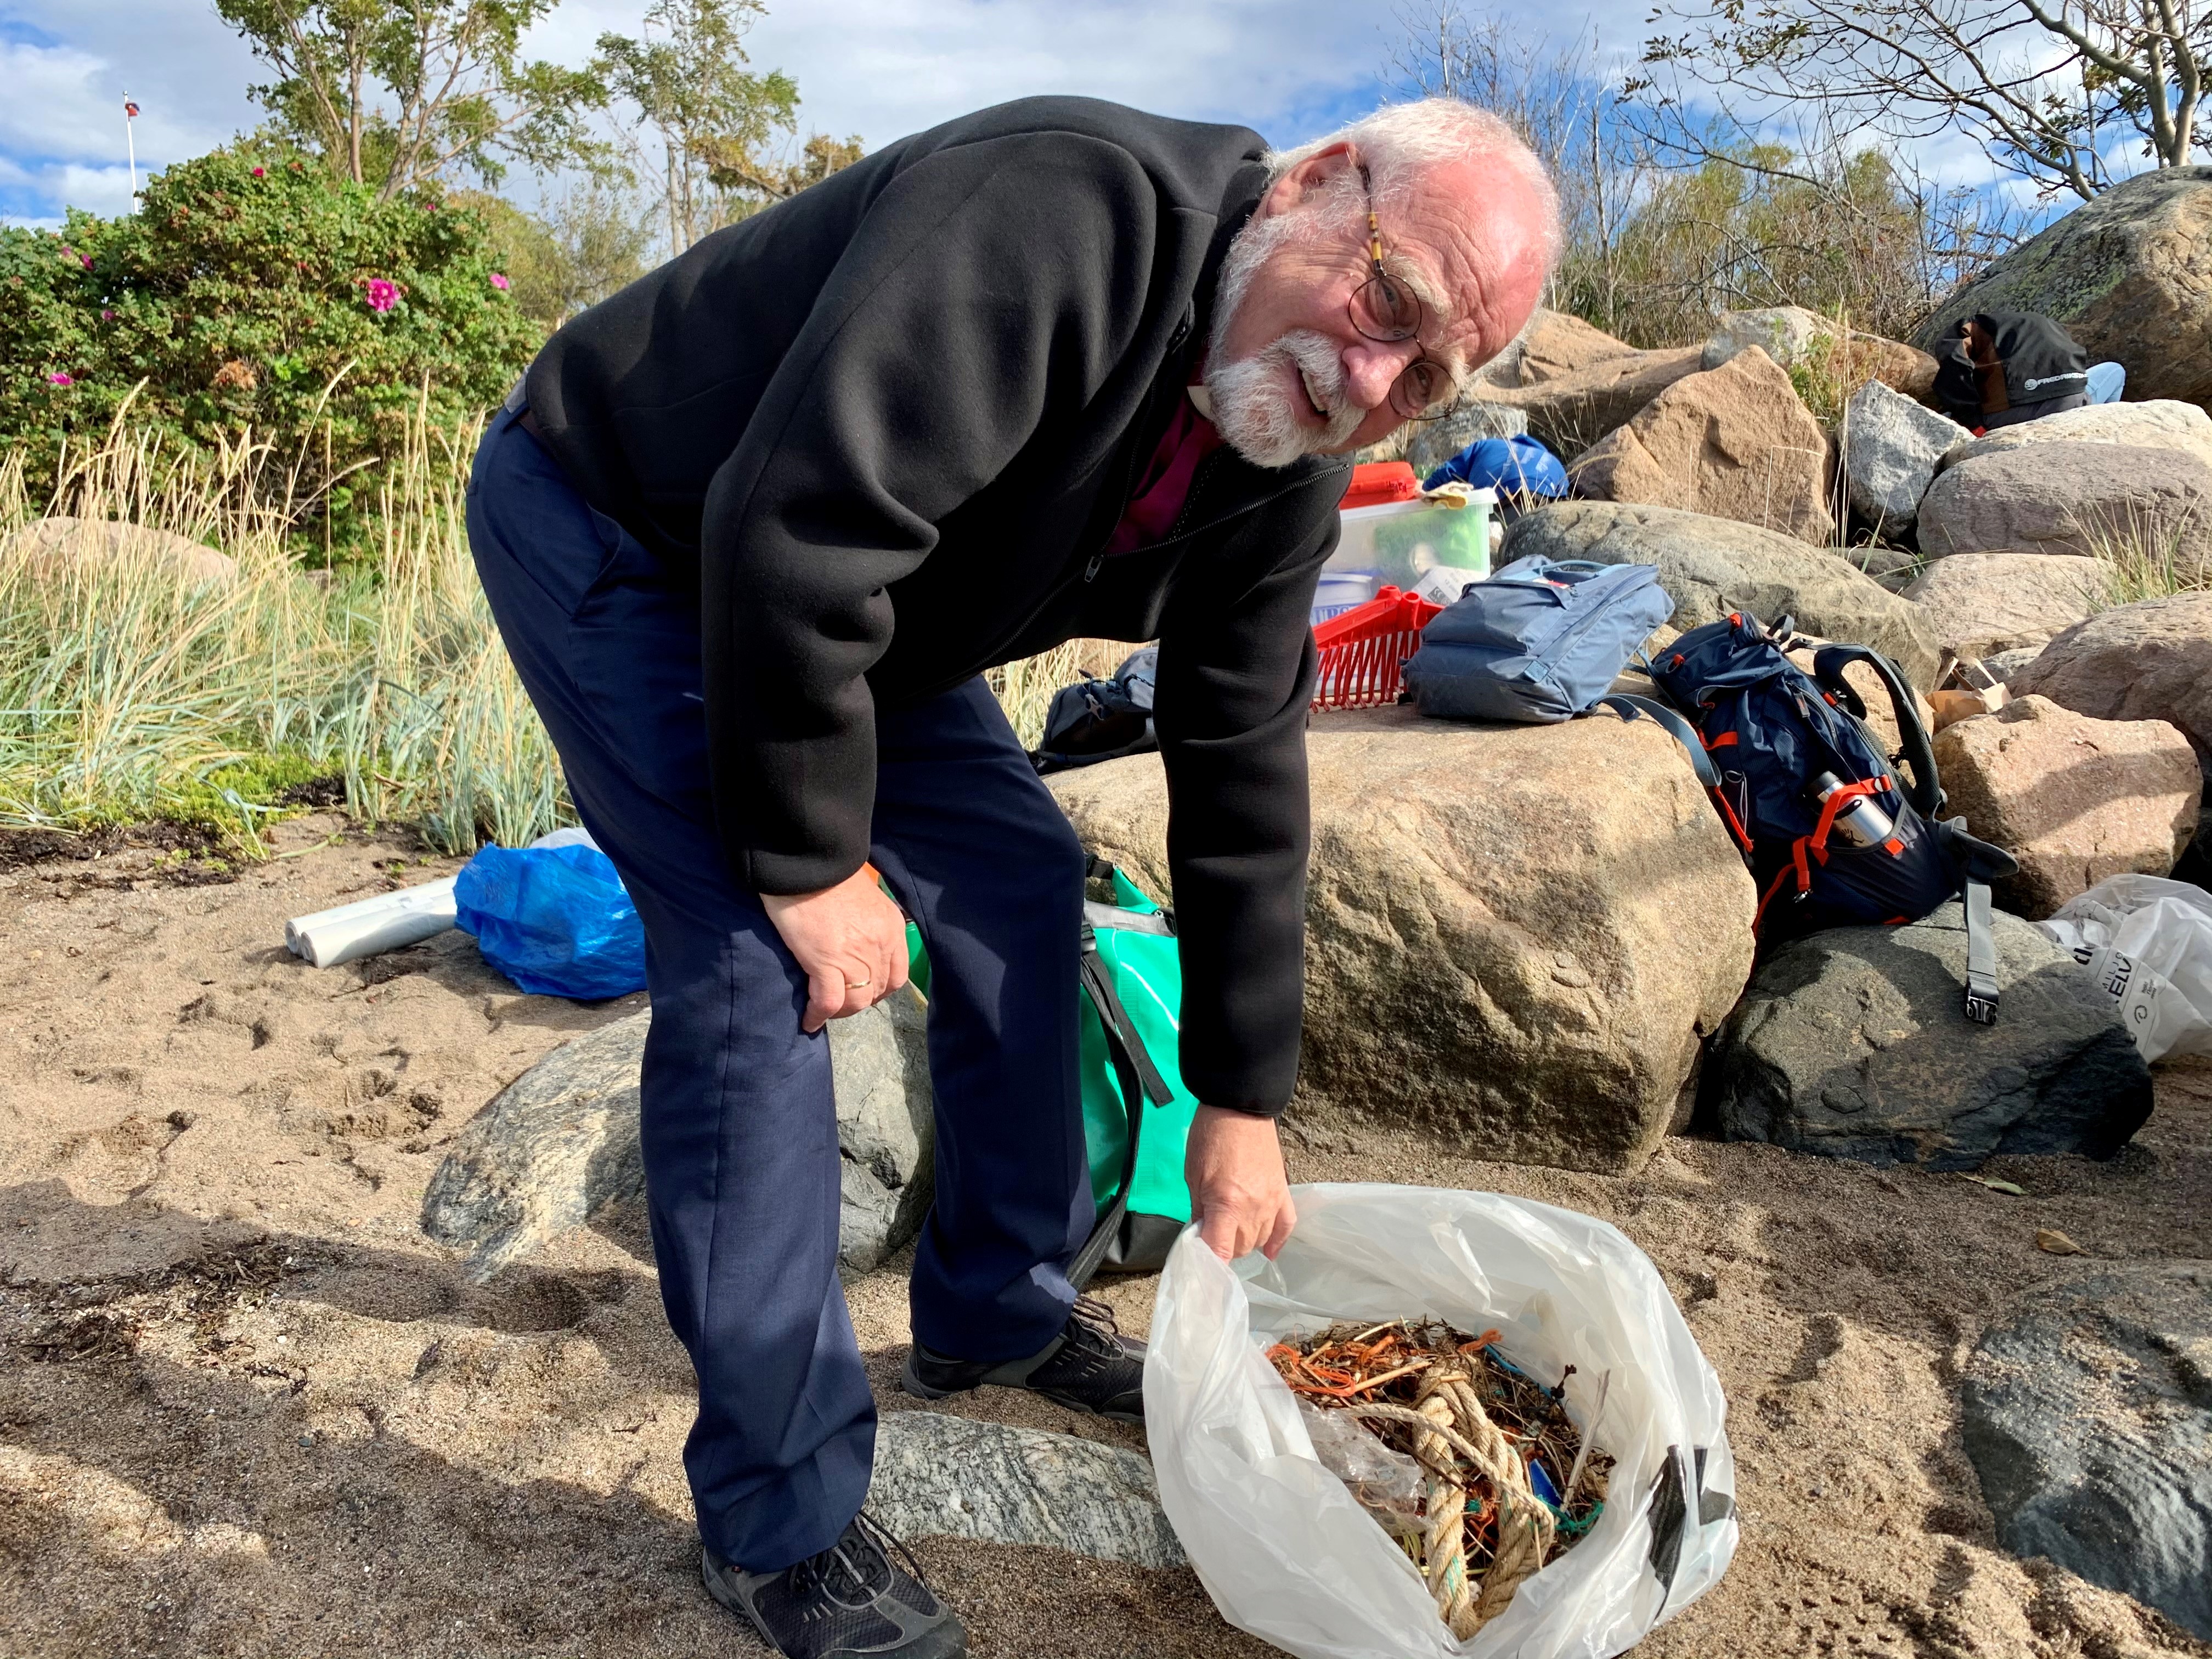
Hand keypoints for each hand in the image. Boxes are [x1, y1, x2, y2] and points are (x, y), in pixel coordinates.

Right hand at [762, 867, 908, 1033]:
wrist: (808, 862)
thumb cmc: (829, 875)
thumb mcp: (865, 899)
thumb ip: (869, 923)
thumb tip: (855, 943)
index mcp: (892, 928)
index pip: (896, 976)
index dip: (878, 990)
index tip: (861, 991)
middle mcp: (880, 945)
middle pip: (876, 992)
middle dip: (857, 1002)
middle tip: (838, 1002)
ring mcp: (856, 956)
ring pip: (855, 1002)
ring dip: (839, 1011)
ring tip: (822, 1011)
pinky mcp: (826, 962)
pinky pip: (827, 1002)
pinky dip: (818, 1015)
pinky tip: (809, 1020)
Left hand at [1185, 1105, 1296, 1261]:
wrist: (1239, 1108)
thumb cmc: (1209, 1139)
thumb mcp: (1193, 1176)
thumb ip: (1199, 1212)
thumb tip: (1201, 1237)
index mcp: (1227, 1204)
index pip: (1220, 1252)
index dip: (1209, 1265)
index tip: (1201, 1267)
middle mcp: (1253, 1209)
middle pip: (1241, 1248)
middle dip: (1223, 1246)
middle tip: (1211, 1232)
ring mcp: (1272, 1201)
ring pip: (1260, 1240)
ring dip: (1244, 1241)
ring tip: (1231, 1228)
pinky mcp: (1283, 1192)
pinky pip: (1286, 1226)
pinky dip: (1278, 1241)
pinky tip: (1269, 1251)